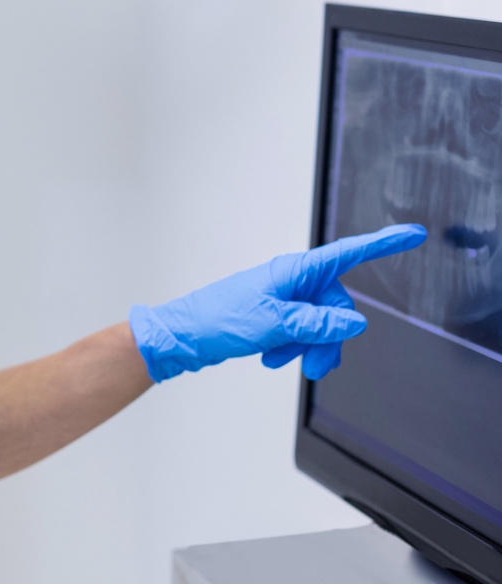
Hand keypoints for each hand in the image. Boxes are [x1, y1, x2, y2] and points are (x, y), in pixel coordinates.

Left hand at [129, 224, 426, 381]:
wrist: (185, 337)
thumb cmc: (220, 321)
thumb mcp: (274, 325)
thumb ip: (317, 325)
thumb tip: (354, 324)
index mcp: (294, 271)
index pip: (348, 254)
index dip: (383, 244)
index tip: (414, 234)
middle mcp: (292, 280)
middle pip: (337, 306)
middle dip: (330, 337)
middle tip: (311, 364)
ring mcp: (284, 298)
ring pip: (321, 324)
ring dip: (309, 347)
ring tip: (283, 361)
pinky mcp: (275, 315)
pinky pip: (302, 333)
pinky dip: (293, 348)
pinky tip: (271, 358)